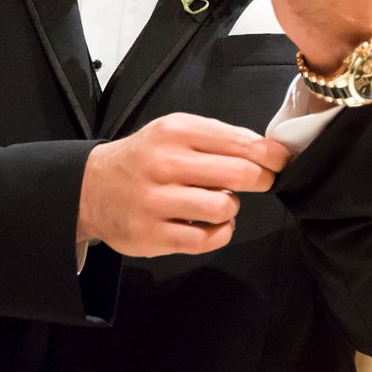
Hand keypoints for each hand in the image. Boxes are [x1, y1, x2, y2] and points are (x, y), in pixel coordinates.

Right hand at [78, 112, 290, 257]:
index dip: (270, 155)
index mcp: (176, 132)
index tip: (279, 161)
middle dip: (261, 179)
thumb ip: (218, 137)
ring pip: (224, 208)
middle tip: (262, 181)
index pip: (239, 142)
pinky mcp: (152, 235)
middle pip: (238, 174)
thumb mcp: (175, 131)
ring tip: (222, 203)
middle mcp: (164, 164)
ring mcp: (156, 202)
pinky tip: (212, 225)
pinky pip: (206, 240)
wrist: (91, 187)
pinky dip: (220, 233)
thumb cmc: (143, 158)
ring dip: (233, 208)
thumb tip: (266, 149)